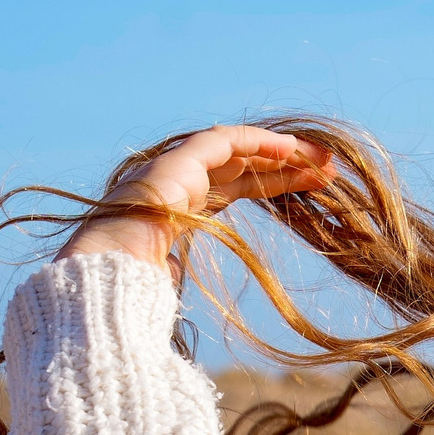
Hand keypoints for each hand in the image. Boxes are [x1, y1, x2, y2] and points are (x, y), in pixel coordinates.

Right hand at [58, 126, 334, 272]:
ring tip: (322, 160)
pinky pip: (221, 142)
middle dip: (285, 166)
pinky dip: (256, 142)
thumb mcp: (170, 280)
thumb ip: (176, 270)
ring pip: (235, 151)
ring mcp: (169, 170)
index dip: (274, 184)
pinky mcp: (173, 164)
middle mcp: (173, 184)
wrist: (106, 281)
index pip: (235, 187)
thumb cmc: (136, 292)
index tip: (313, 188)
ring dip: (280, 152)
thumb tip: (175, 276)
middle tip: (328, 170)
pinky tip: (290, 149)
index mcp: (177, 209)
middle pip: (241, 167)